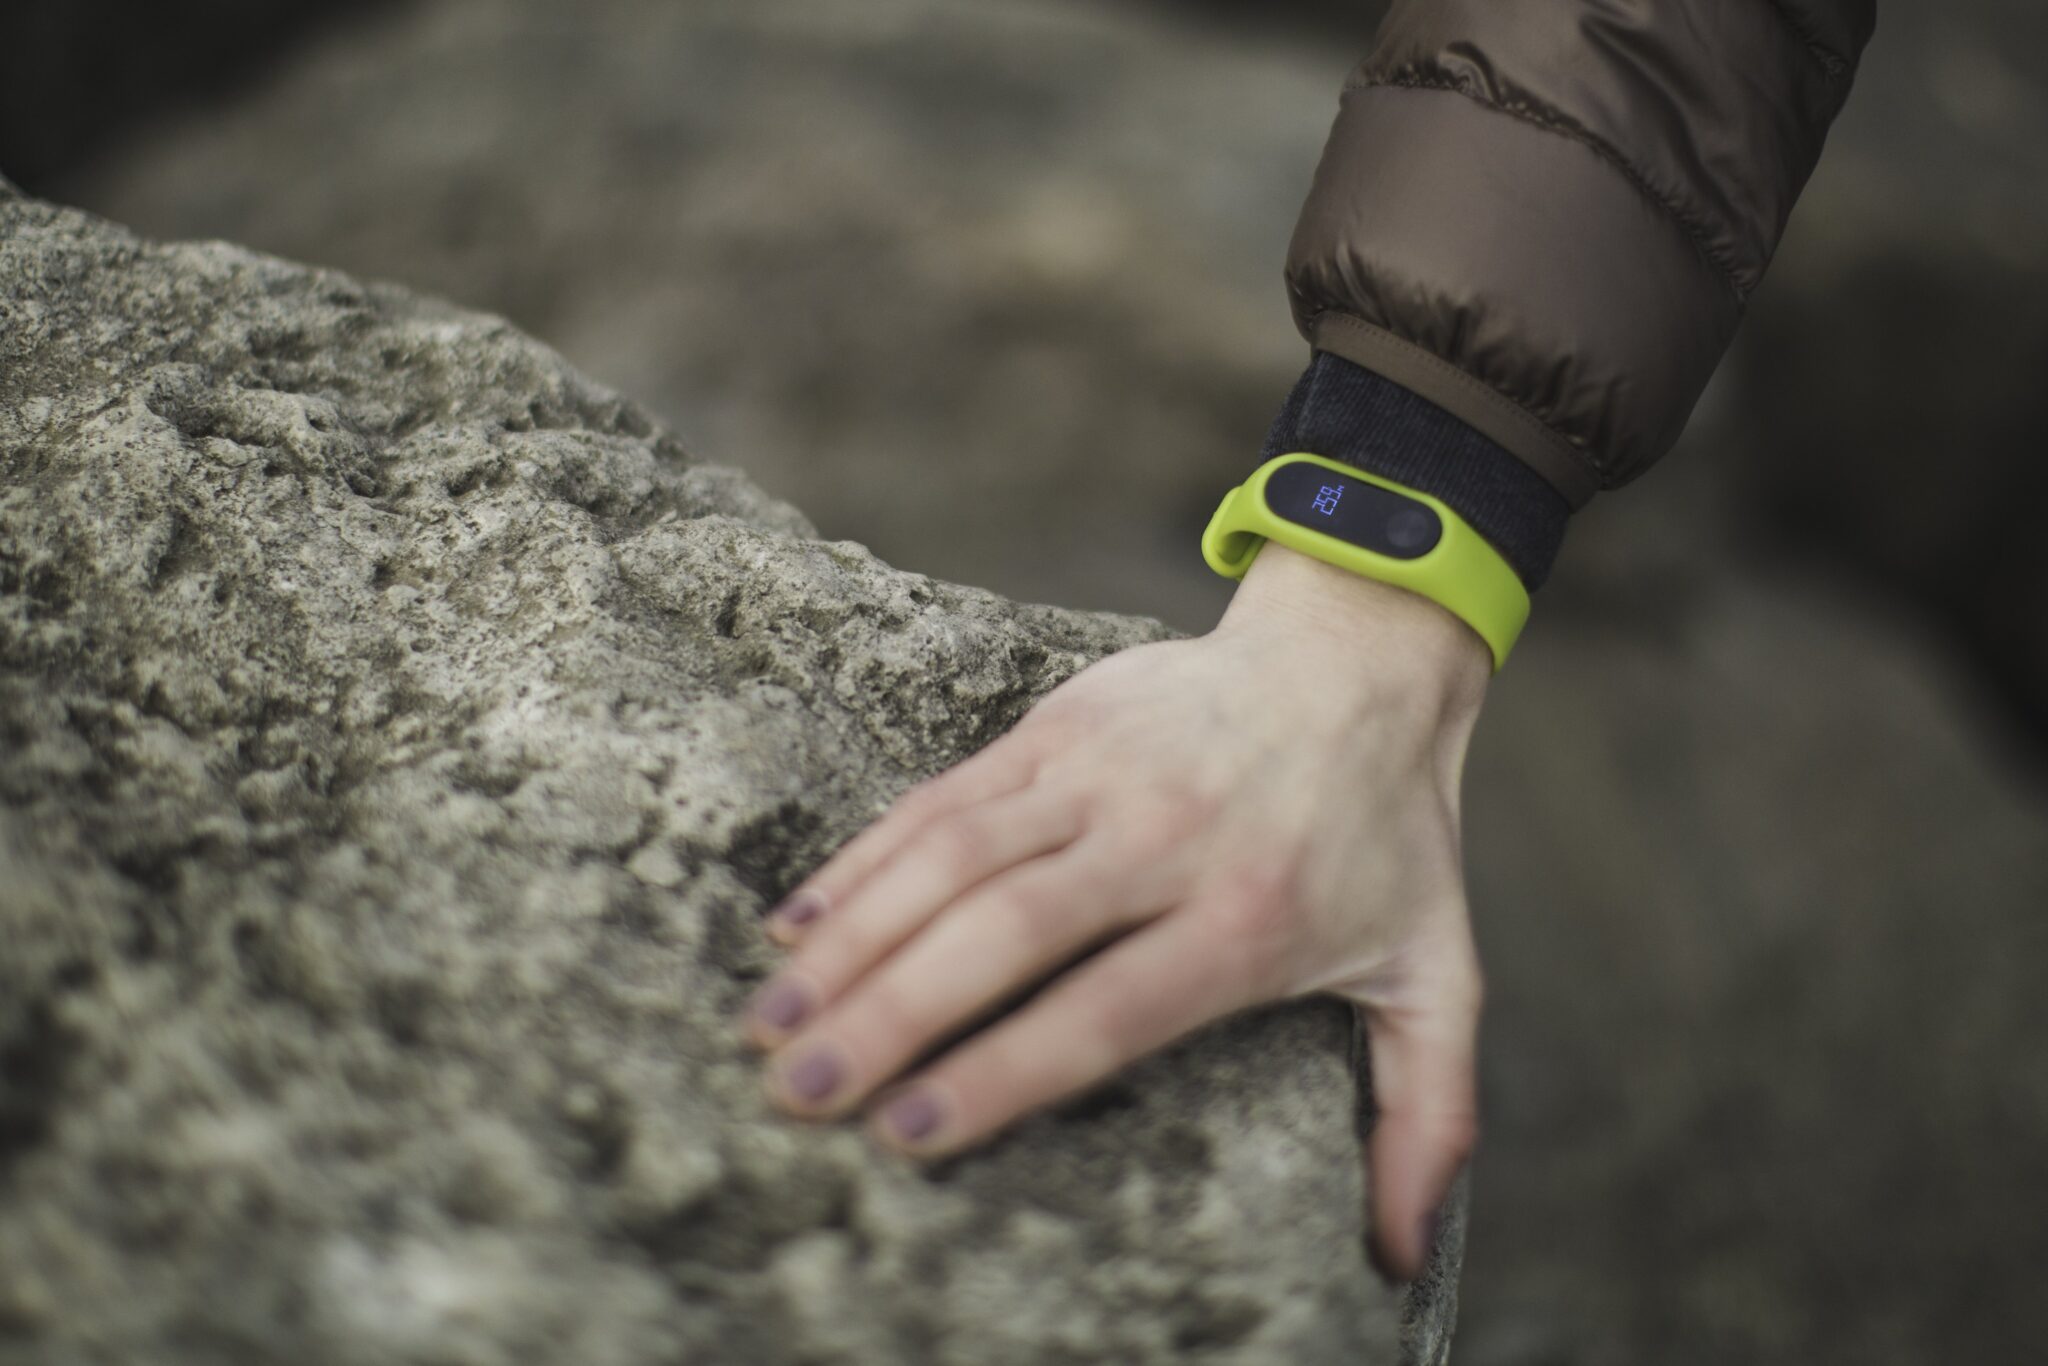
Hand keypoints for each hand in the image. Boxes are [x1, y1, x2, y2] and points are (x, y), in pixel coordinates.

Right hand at [740, 541, 1491, 1281]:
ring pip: (952, 858)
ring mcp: (1101, 772)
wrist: (1357, 661)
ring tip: (768, 1023)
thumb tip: (1403, 1257)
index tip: (909, 1136)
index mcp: (1250, 918)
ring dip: (851, 942)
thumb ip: (1428, 1113)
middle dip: (888, 1017)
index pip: (1105, 1009)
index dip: (1002, 1071)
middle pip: (1005, 933)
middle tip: (796, 1093)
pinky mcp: (1055, 726)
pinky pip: (941, 799)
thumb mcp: (1439, 974)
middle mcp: (1165, 839)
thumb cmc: (1388, 839)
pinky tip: (796, 925)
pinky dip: (862, 861)